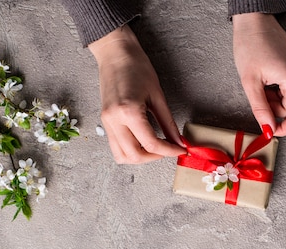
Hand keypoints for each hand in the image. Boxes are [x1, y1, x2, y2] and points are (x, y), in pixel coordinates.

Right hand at [89, 26, 185, 163]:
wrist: (115, 53)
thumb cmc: (136, 67)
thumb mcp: (158, 95)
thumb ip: (168, 122)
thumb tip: (178, 141)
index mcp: (128, 112)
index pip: (150, 144)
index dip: (169, 151)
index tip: (180, 149)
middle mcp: (114, 121)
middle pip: (135, 156)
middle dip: (155, 157)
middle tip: (169, 149)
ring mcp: (106, 123)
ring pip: (122, 156)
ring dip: (141, 157)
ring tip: (155, 147)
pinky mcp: (105, 122)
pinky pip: (116, 147)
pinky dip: (131, 150)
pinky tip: (143, 141)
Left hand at [233, 13, 285, 136]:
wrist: (254, 21)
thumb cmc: (250, 45)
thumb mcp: (250, 82)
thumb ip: (261, 109)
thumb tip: (269, 130)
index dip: (285, 129)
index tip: (270, 129)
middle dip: (273, 108)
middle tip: (258, 92)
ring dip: (274, 98)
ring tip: (261, 81)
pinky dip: (277, 89)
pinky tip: (267, 76)